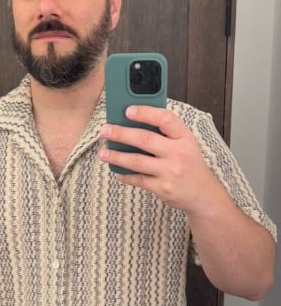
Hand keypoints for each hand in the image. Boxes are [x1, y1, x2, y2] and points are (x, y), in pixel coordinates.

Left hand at [99, 105, 216, 213]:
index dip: (145, 112)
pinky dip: (125, 176)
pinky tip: (117, 171)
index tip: (128, 110)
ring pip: (137, 161)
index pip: (165, 119)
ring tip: (103, 153)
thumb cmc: (189, 164)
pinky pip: (138, 180)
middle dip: (121, 133)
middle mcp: (179, 153)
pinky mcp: (163, 188)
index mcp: (184, 137)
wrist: (203, 194)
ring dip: (116, 156)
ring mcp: (171, 172)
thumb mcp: (186, 144)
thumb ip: (166, 133)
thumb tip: (134, 122)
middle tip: (105, 131)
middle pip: (145, 139)